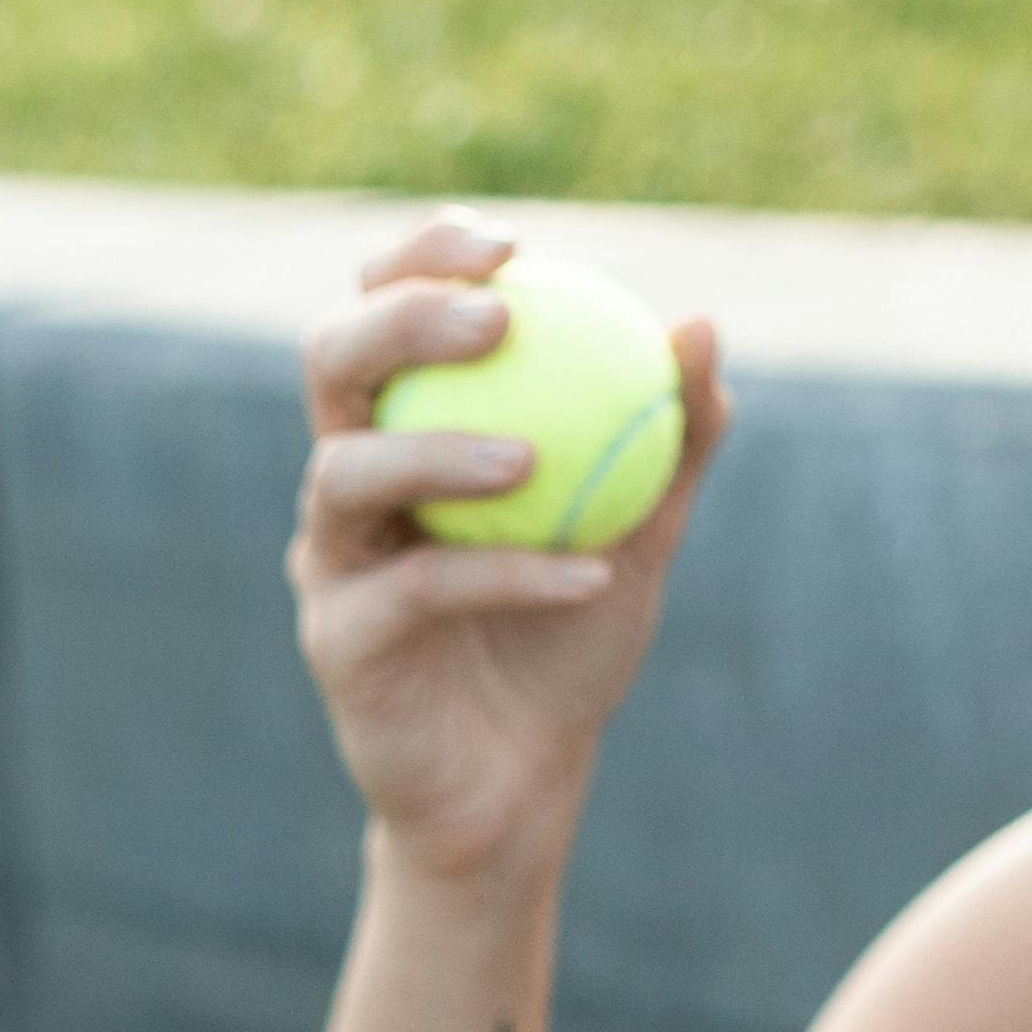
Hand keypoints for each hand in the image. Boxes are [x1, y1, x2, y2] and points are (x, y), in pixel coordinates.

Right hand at [289, 208, 730, 884]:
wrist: (520, 786)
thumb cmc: (567, 647)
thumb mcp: (641, 535)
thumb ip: (671, 439)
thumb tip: (700, 327)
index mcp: (403, 429)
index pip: (383, 309)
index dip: (425, 256)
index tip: (515, 245)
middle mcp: (348, 482)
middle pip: (334, 361)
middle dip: (403, 317)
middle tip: (498, 317)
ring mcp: (330, 562)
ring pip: (346, 473)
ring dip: (437, 449)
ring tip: (531, 458)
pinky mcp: (338, 643)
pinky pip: (413, 593)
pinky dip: (507, 576)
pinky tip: (590, 574)